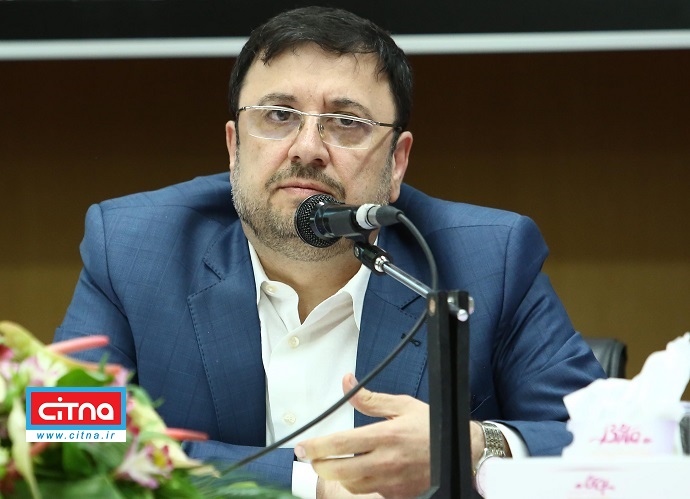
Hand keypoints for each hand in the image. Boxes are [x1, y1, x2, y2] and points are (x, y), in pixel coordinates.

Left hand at [295, 373, 429, 497]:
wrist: (461, 451)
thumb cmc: (430, 425)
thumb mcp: (401, 405)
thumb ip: (369, 399)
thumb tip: (346, 382)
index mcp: (385, 436)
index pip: (341, 444)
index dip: (316, 447)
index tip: (302, 447)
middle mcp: (386, 461)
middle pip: (339, 471)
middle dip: (319, 466)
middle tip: (312, 458)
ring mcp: (391, 481)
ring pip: (352, 485)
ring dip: (339, 475)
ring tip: (336, 463)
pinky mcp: (397, 494)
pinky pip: (370, 491)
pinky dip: (360, 482)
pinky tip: (362, 471)